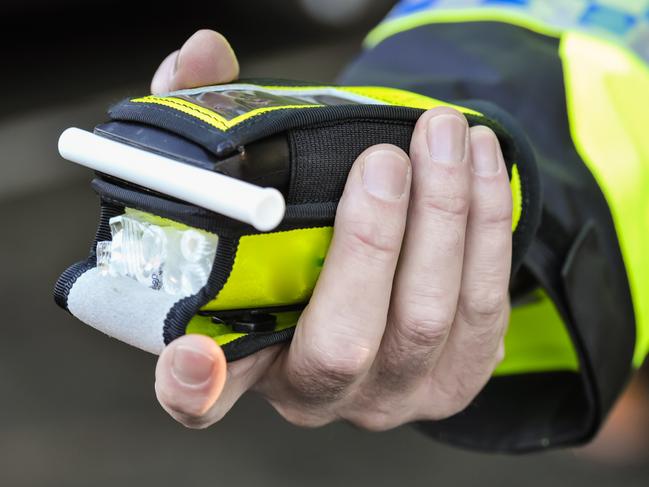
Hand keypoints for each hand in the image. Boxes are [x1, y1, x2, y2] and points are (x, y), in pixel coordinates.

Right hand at [152, 30, 511, 429]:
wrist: (372, 268)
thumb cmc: (298, 230)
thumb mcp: (247, 182)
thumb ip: (212, 120)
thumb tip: (202, 53)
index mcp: (247, 358)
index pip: (202, 396)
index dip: (191, 385)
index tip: (194, 354)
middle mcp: (318, 391)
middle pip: (344, 344)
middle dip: (371, 244)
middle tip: (383, 160)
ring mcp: (393, 391)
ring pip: (428, 317)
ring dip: (444, 216)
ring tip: (443, 134)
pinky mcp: (457, 374)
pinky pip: (484, 305)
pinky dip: (486, 225)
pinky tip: (480, 163)